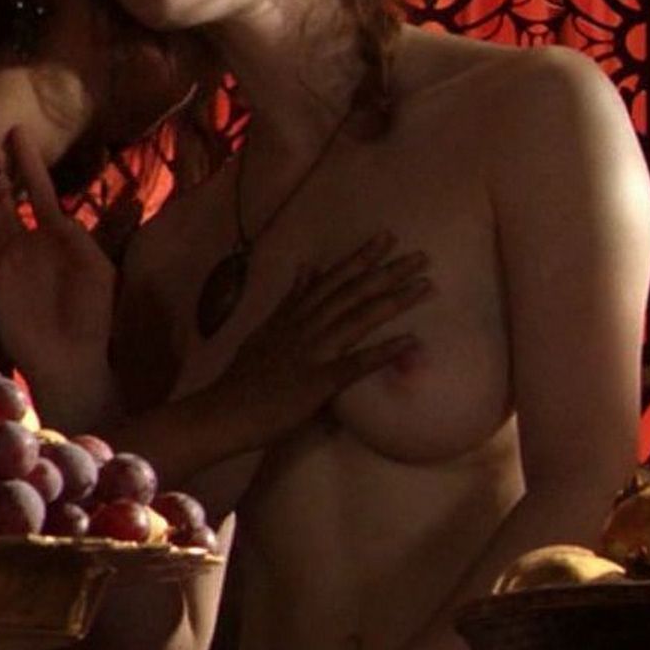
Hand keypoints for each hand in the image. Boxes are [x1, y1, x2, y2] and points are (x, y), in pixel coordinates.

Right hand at [0, 126, 117, 418]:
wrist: (71, 358)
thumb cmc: (93, 316)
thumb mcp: (103, 266)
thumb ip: (110, 231)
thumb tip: (129, 200)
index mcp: (57, 236)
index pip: (38, 191)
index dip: (28, 163)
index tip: (17, 133)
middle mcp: (28, 242)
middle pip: (8, 197)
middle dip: (2, 171)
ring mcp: (8, 257)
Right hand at [216, 233, 430, 446]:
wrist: (224, 411)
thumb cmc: (243, 378)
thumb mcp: (264, 330)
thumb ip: (289, 301)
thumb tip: (305, 268)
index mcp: (293, 316)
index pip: (332, 280)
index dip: (361, 258)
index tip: (387, 238)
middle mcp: (305, 327)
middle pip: (352, 292)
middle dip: (388, 272)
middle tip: (421, 256)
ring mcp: (313, 352)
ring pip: (358, 318)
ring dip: (394, 300)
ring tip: (425, 285)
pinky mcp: (319, 382)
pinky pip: (357, 364)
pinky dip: (384, 351)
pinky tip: (410, 340)